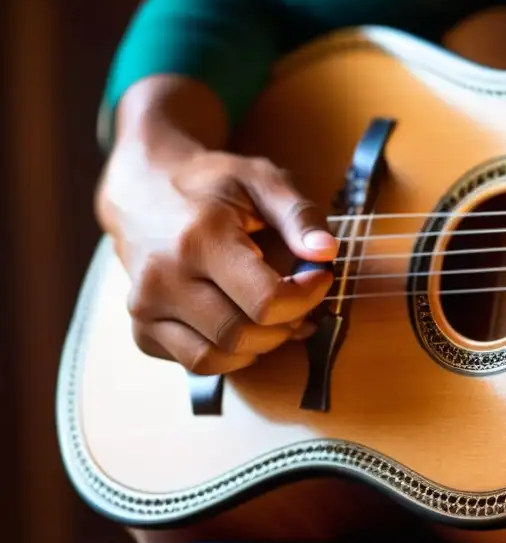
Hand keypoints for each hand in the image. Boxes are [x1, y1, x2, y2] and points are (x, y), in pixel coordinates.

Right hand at [102, 144, 338, 375]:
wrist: (142, 189)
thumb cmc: (210, 184)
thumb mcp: (261, 180)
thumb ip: (299, 215)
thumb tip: (326, 253)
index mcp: (199, 239)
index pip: (265, 301)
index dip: (306, 297)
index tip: (319, 277)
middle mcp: (165, 279)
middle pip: (243, 336)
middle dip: (287, 324)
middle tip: (300, 299)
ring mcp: (146, 308)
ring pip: (218, 358)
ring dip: (260, 345)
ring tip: (276, 316)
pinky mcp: (141, 328)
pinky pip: (195, 362)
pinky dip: (229, 355)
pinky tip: (244, 323)